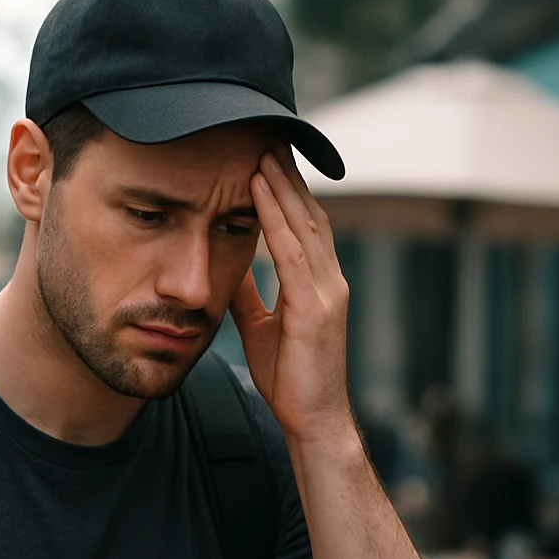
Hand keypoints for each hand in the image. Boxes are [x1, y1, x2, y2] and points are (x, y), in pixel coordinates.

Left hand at [231, 148, 352, 443]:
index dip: (289, 191)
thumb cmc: (290, 381)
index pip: (306, 226)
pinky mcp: (315, 308)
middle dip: (289, 176)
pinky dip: (274, 218)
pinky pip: (291, 252)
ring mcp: (326, 293)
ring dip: (280, 186)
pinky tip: (258, 191)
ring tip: (260, 151)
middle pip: (309, 214)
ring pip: (304, 225)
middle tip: (267, 136)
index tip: (268, 158)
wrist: (312, 422)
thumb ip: (250, 295)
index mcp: (319, 285)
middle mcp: (329, 281)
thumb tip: (228, 269)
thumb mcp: (263, 328)